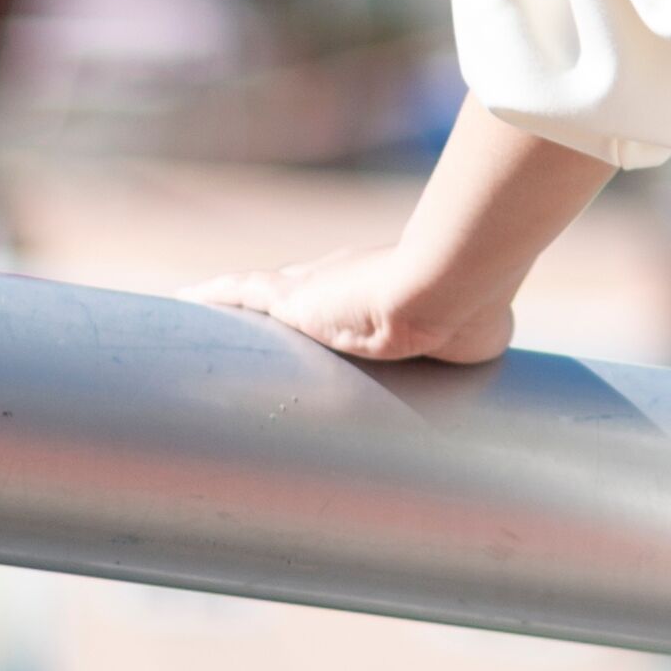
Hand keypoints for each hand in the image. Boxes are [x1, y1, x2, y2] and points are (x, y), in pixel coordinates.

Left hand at [195, 240, 520, 364]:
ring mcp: (318, 288)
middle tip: (264, 324)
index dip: (335, 306)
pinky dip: (210, 299)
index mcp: (384, 290)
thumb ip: (467, 353)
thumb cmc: (470, 312)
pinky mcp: (289, 299)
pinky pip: (237, 294)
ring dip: (236, 309)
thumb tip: (491, 390)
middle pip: (303, 289)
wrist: (447, 288)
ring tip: (203, 324)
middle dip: (282, 303)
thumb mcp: (472, 340)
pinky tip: (180, 305)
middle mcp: (348, 281)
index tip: (327, 319)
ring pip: (264, 294)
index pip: (349, 296)